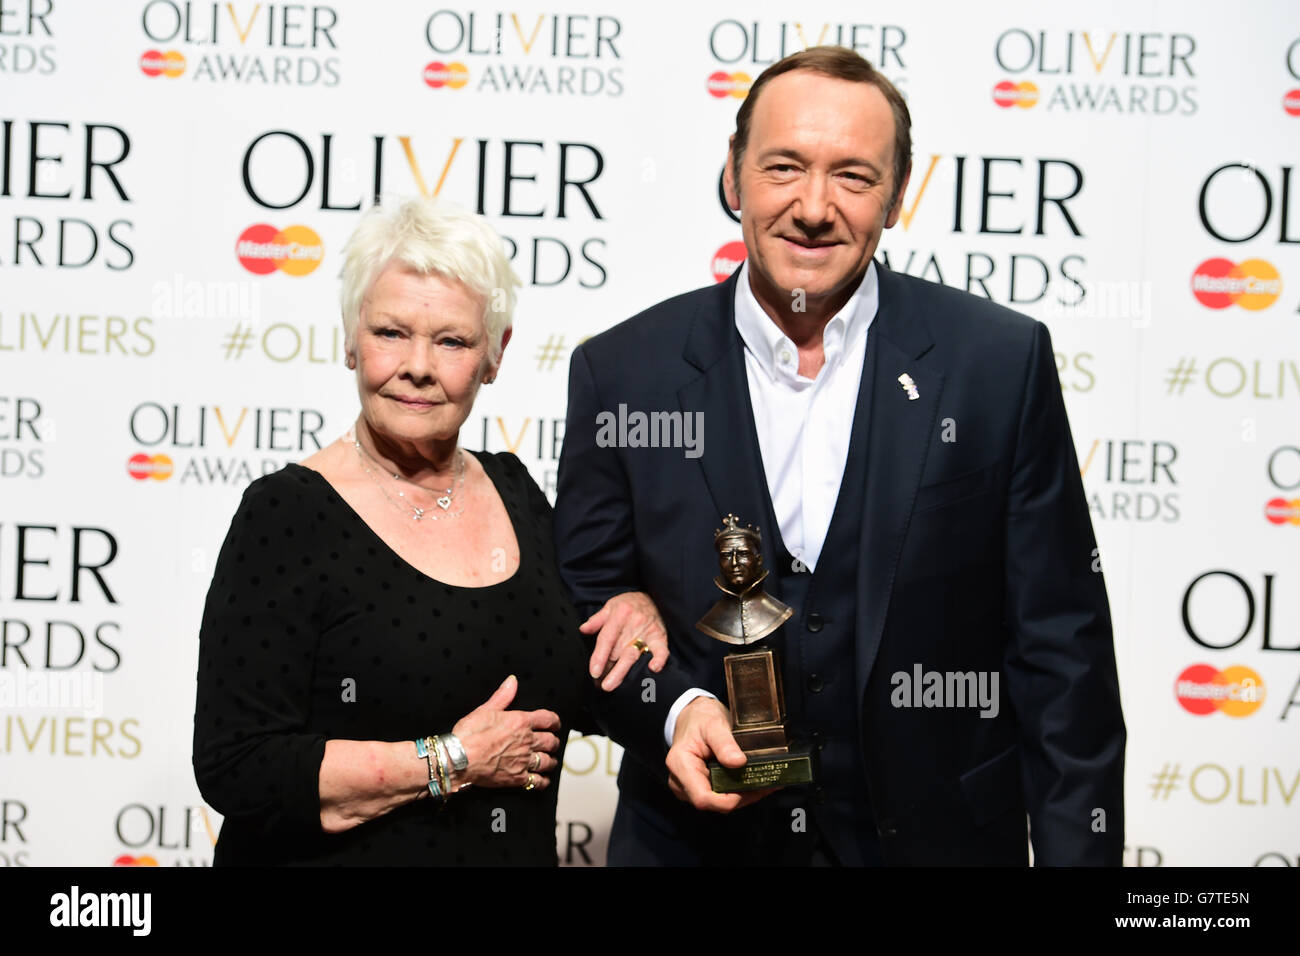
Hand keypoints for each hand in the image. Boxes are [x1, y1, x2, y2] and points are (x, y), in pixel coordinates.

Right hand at [451, 675, 561, 790]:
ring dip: (551, 761)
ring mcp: (523, 761)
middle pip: (551, 741)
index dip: (555, 721)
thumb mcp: (485, 709)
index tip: (555, 724)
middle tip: (552, 743)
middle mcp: (526, 741)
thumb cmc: (469, 735)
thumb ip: (503, 696)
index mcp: (520, 722)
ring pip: (548, 761)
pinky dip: (543, 781)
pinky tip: (542, 780)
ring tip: (550, 761)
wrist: (458, 758)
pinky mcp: (517, 778)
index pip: (548, 719)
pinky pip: (537, 782)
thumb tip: (512, 681)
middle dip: (554, 742)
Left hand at [580, 590, 668, 690]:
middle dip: (607, 669)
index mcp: (619, 614)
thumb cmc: (630, 604)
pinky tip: (654, 668)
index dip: (599, 656)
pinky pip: (661, 649)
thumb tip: (583, 630)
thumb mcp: (611, 605)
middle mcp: (633, 622)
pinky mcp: (660, 636)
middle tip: (599, 685)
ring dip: (621, 671)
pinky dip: (659, 658)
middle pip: (617, 651)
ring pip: (633, 654)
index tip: (594, 672)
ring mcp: (647, 630)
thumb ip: (597, 619)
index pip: (606, 638)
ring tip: (611, 684)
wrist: (654, 597)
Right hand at [666, 697, 777, 811]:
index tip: (752, 787)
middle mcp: (680, 782)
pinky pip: (720, 797)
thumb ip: (724, 743)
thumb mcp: (713, 724)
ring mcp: (688, 788)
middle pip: (714, 803)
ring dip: (743, 795)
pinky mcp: (698, 788)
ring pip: (719, 803)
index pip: (703, 798)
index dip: (729, 800)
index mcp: (680, 765)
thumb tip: (738, 762)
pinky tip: (752, 781)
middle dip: (742, 796)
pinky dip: (738, 791)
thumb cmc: (700, 718)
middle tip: (766, 782)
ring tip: (764, 781)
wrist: (693, 716)